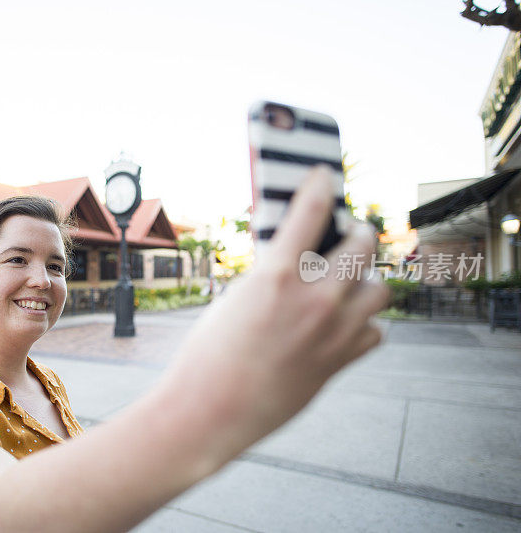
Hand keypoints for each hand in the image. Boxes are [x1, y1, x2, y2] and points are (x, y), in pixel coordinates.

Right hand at [169, 166, 389, 460]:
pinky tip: (345, 324)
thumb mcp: (234, 298)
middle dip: (357, 232)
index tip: (325, 175)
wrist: (210, 412)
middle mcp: (312, 299)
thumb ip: (271, 275)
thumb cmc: (208, 356)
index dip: (321, 185)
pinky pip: (374, 333)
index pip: (311, 211)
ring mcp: (332, 332)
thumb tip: (295, 260)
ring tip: (351, 282)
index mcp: (276, 275)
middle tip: (349, 233)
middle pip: (362, 244)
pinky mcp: (339, 362)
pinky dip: (364, 325)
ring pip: (380, 289)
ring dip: (367, 280)